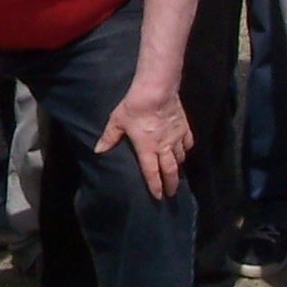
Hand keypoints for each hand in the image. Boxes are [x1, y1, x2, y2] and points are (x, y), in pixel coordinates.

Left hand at [96, 81, 190, 199]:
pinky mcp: (184, 127)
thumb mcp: (117, 121)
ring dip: (178, 167)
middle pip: (170, 170)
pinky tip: (184, 151)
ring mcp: (176, 137)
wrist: (156, 89)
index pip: (151, 172)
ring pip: (180, 157)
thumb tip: (98, 150)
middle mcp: (164, 146)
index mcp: (147, 148)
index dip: (155, 186)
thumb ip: (109, 138)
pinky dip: (186, 149)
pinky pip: (188, 143)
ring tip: (176, 173)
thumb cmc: (134, 106)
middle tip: (172, 193)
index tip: (158, 196)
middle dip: (171, 184)